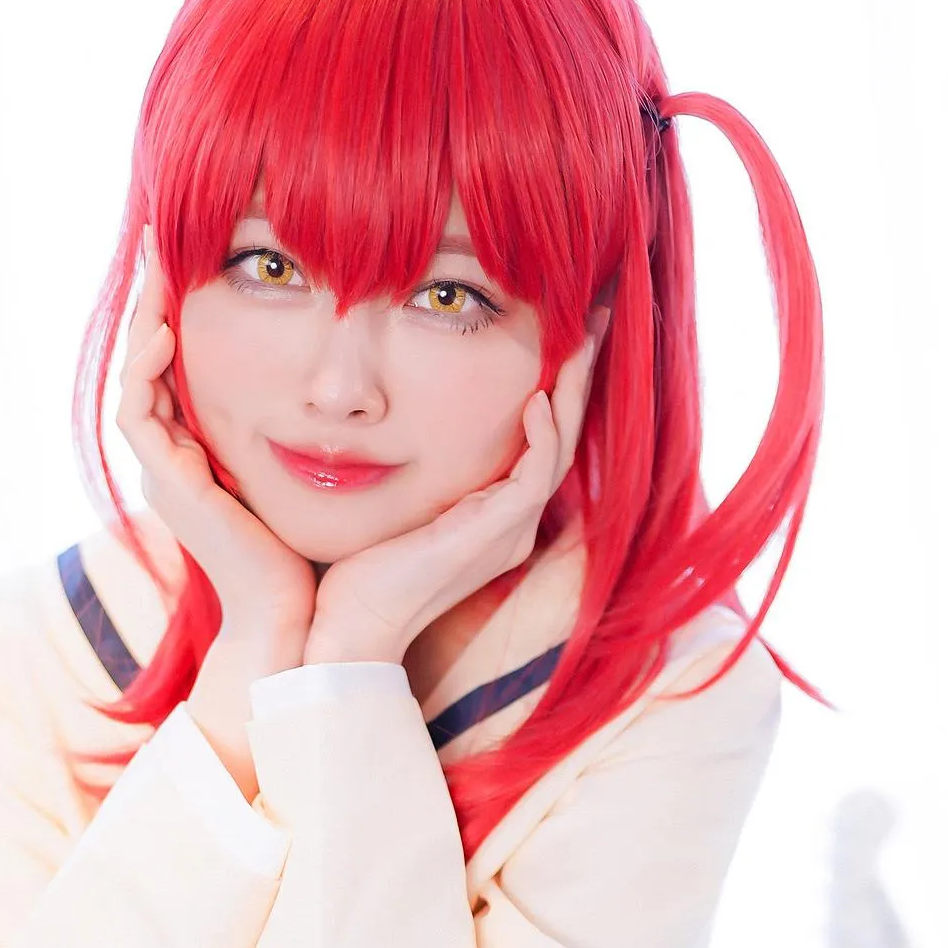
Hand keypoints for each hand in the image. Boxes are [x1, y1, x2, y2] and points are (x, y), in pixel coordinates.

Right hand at [115, 238, 315, 655]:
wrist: (295, 619)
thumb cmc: (313, 555)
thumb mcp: (311, 471)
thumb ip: (313, 426)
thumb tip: (351, 382)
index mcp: (201, 453)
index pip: (179, 365)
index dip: (181, 308)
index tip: (201, 252)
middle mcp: (173, 459)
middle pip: (148, 359)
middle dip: (154, 297)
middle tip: (163, 236)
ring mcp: (164, 472)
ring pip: (135, 377)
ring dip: (144, 318)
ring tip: (159, 262)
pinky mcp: (167, 485)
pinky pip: (138, 413)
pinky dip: (148, 368)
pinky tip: (168, 329)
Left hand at [303, 331, 600, 666]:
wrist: (351, 630)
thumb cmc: (356, 573)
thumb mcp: (387, 505)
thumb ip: (404, 467)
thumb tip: (379, 419)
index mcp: (491, 517)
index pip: (537, 440)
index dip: (553, 386)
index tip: (556, 330)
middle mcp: (511, 525)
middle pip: (562, 436)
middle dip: (579, 375)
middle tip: (596, 317)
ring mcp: (509, 532)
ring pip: (560, 449)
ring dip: (572, 391)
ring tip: (581, 338)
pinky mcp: (498, 536)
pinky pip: (535, 477)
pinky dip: (541, 436)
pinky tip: (536, 398)